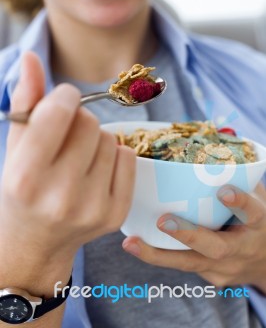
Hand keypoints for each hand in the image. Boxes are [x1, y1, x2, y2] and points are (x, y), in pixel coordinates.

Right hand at [0, 52, 135, 287]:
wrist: (37, 241)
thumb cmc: (23, 188)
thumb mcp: (15, 147)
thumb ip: (24, 102)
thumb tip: (31, 58)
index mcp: (25, 178)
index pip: (58, 112)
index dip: (64, 97)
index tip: (63, 100)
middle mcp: (59, 197)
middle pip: (89, 122)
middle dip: (78, 120)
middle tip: (67, 137)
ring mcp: (91, 208)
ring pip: (110, 138)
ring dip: (95, 139)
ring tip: (78, 159)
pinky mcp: (115, 214)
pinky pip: (128, 157)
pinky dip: (114, 156)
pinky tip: (95, 172)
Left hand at [122, 183, 265, 292]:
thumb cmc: (255, 220)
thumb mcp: (257, 198)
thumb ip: (239, 176)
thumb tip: (216, 140)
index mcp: (258, 224)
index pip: (252, 213)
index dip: (239, 202)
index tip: (223, 190)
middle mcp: (242, 249)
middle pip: (216, 248)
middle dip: (188, 235)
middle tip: (163, 221)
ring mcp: (227, 268)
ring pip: (191, 264)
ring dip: (158, 255)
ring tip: (131, 244)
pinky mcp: (212, 277)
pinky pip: (184, 265)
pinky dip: (160, 255)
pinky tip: (137, 245)